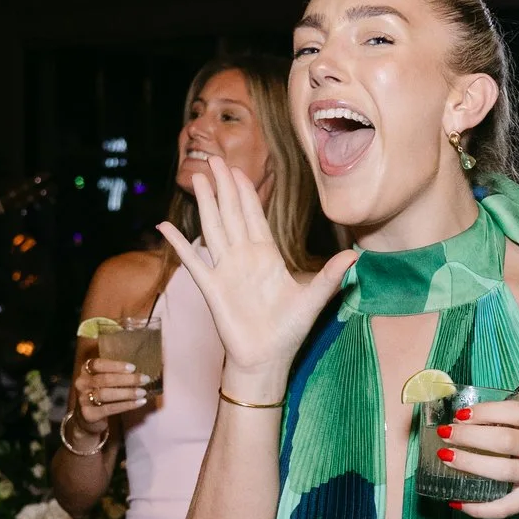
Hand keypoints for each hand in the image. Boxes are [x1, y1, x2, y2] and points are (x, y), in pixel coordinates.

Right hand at [69, 354, 148, 436]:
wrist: (87, 417)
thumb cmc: (101, 393)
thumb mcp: (104, 380)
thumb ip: (116, 374)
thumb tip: (139, 372)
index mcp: (85, 370)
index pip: (98, 364)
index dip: (116, 365)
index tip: (133, 368)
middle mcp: (81, 383)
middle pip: (104, 379)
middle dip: (127, 379)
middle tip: (144, 379)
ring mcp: (83, 399)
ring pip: (106, 394)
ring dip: (127, 393)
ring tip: (142, 392)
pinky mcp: (89, 414)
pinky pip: (110, 408)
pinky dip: (126, 405)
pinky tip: (139, 403)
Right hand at [158, 160, 355, 398]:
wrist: (266, 360)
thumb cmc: (289, 331)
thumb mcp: (314, 300)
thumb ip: (330, 276)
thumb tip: (355, 256)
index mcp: (267, 256)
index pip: (254, 215)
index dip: (246, 191)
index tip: (238, 169)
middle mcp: (244, 257)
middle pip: (231, 213)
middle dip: (224, 185)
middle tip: (213, 158)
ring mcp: (225, 270)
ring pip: (213, 228)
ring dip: (205, 203)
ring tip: (196, 178)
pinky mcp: (212, 287)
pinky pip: (192, 261)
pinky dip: (178, 244)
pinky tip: (163, 226)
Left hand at [435, 399, 518, 518]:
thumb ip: (517, 420)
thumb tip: (471, 416)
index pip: (516, 413)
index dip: (487, 412)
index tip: (462, 414)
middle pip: (505, 441)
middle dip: (471, 437)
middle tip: (447, 434)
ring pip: (503, 471)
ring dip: (472, 465)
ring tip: (447, 458)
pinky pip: (506, 507)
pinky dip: (482, 508)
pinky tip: (460, 503)